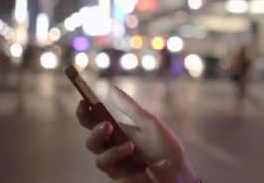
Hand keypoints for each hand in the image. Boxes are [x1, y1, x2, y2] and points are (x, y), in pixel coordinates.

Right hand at [76, 86, 198, 182]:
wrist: (180, 171)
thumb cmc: (166, 148)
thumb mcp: (150, 124)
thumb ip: (131, 109)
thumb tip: (112, 89)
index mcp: (117, 133)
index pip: (94, 123)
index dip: (85, 113)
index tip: (83, 102)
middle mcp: (113, 149)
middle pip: (91, 143)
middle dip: (95, 133)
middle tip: (107, 125)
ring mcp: (117, 166)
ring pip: (100, 160)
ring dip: (113, 152)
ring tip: (130, 146)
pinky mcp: (122, 180)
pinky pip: (115, 174)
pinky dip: (126, 166)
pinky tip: (141, 163)